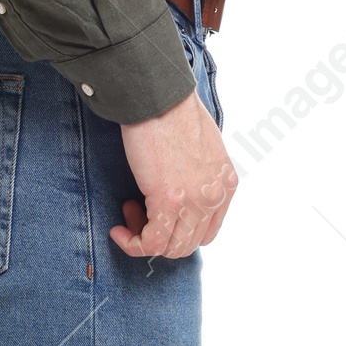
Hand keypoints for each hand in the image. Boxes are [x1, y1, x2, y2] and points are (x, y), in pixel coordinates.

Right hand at [113, 90, 237, 258]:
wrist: (158, 97)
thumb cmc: (172, 111)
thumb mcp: (202, 147)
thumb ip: (199, 174)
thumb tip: (181, 189)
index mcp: (226, 183)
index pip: (208, 230)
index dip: (179, 230)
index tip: (156, 213)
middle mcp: (215, 197)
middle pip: (190, 242)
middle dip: (161, 235)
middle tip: (137, 211)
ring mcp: (194, 202)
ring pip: (172, 248)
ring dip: (145, 239)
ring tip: (128, 213)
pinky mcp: (169, 202)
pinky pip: (152, 243)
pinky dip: (133, 244)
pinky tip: (119, 230)